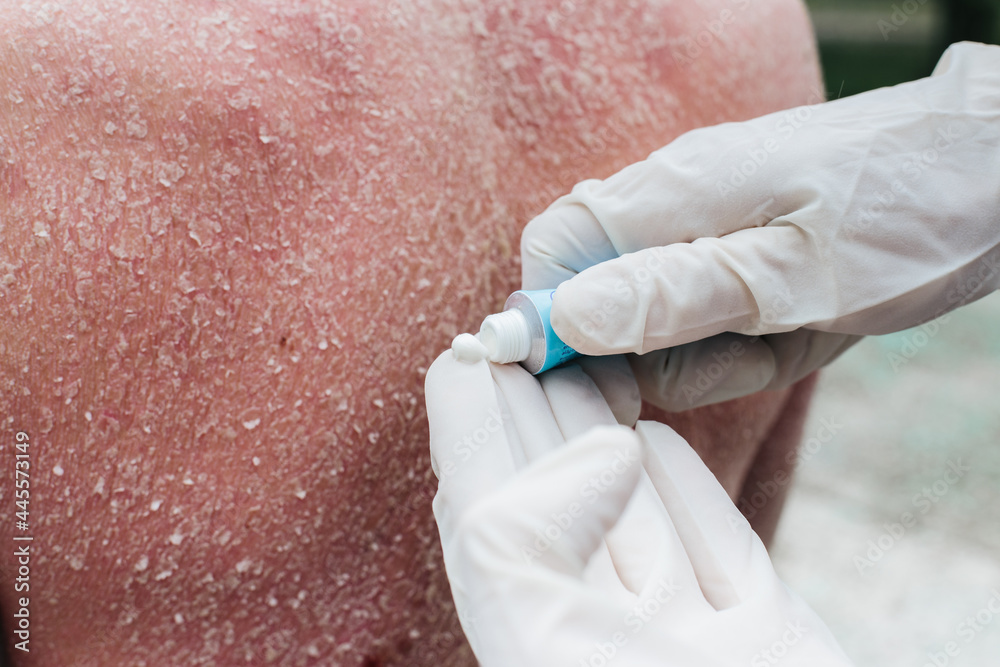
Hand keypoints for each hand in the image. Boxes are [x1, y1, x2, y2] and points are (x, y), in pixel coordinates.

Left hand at [425, 351, 852, 665]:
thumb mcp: (546, 645)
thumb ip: (523, 540)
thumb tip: (603, 447)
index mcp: (536, 635)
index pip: (483, 507)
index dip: (470, 424)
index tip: (474, 348)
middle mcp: (604, 637)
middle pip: (557, 499)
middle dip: (540, 411)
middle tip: (534, 333)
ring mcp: (684, 639)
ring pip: (633, 515)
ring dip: (608, 435)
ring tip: (592, 366)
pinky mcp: (762, 640)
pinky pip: (712, 548)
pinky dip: (683, 489)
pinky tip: (656, 442)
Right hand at [521, 41, 999, 409]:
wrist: (988, 168)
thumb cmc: (905, 216)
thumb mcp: (795, 279)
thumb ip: (675, 296)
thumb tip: (566, 317)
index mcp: (669, 193)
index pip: (552, 253)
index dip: (553, 322)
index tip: (606, 381)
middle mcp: (670, 197)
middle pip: (600, 295)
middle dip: (660, 353)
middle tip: (745, 351)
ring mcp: (701, 218)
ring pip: (654, 314)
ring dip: (711, 350)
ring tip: (788, 332)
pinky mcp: (731, 239)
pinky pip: (699, 307)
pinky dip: (739, 335)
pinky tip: (794, 323)